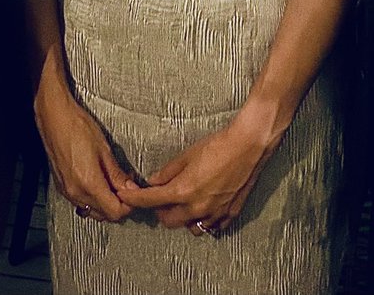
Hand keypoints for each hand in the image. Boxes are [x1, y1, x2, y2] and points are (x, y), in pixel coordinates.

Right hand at [35, 73, 133, 222]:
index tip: (133, 194)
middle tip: (126, 187)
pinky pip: (81, 202)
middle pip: (104, 215)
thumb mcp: (104, 149)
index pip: (114, 212)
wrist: (54, 117)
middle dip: (118, 204)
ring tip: (113, 183)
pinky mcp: (62, 186)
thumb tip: (130, 187)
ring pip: (92, 210)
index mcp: (89, 184)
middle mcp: (76, 192)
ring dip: (105, 202)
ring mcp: (67, 191)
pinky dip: (93, 198)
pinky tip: (99, 181)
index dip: (128, 205)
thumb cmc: (77, 126)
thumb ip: (117, 173)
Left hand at [119, 110, 276, 233]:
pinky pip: (211, 225)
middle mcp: (197, 207)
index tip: (126, 197)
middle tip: (159, 195)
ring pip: (190, 227)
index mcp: (183, 191)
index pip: (150, 201)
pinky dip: (203, 219)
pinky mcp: (229, 214)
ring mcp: (214, 213)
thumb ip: (167, 172)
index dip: (134, 199)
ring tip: (183, 201)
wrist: (248, 145)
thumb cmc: (218, 145)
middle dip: (159, 210)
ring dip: (182, 218)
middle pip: (168, 220)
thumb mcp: (187, 155)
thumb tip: (153, 182)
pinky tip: (203, 205)